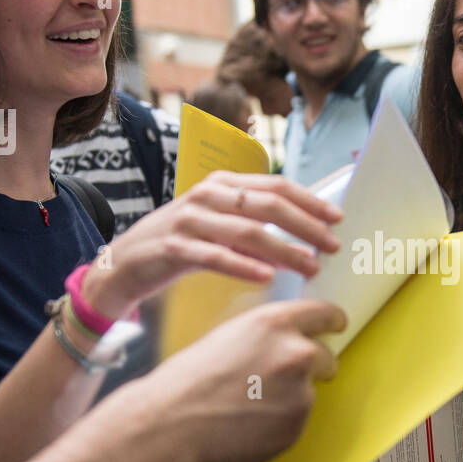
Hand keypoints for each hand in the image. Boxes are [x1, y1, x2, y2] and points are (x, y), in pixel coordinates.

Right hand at [82, 171, 342, 318]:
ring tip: (310, 266)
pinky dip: (243, 266)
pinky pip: (214, 256)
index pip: (276, 186)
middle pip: (267, 205)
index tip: (338, 219)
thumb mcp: (218, 223)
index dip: (310, 202)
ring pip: (246, 231)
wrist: (124, 263)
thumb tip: (305, 234)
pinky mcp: (173, 247)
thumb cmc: (181, 243)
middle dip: (305, 225)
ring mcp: (188, 220)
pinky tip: (266, 278)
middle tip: (333, 246)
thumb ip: (255, 222)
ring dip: (284, 250)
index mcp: (223, 184)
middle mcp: (207, 195)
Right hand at [134, 298, 346, 461]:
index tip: (337, 325)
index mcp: (275, 323)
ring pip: (310, 391)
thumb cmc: (190, 380)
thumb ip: (267, 335)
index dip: (332, 321)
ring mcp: (301, 392)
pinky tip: (250, 424)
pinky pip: (297, 421)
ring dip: (291, 397)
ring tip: (251, 406)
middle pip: (326, 356)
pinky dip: (281, 423)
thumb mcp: (230, 335)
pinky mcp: (297, 426)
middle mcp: (296, 353)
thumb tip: (287, 340)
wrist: (173, 424)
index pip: (325, 314)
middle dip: (313, 366)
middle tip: (281, 379)